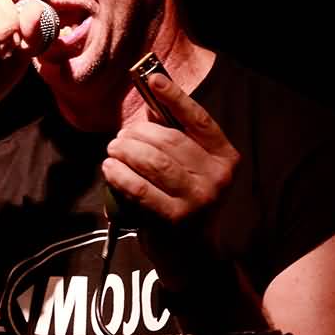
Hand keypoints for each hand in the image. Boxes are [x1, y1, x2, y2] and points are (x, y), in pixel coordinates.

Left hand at [102, 72, 239, 285]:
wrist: (193, 255)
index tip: (152, 79)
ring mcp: (198, 199)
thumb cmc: (185, 201)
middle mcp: (217, 177)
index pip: (199, 119)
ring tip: (112, 151)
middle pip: (168, 140)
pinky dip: (119, 175)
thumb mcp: (189, 168)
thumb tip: (149, 102)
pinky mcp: (175, 218)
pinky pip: (139, 188)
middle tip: (119, 137)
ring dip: (124, 151)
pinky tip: (109, 169)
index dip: (175, 97)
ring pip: (152, 161)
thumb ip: (174, 136)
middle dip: (136, 133)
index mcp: (225, 157)